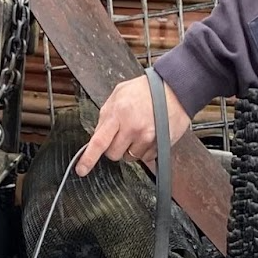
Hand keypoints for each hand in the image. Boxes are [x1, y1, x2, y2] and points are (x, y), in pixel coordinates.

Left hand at [76, 73, 191, 174]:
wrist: (176, 87)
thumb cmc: (146, 89)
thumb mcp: (119, 94)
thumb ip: (106, 115)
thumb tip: (97, 133)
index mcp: (118, 114)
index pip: (98, 142)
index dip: (88, 159)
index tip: (81, 170)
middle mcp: (133, 128)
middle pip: (113, 154)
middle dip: (113, 148)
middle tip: (122, 134)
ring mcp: (148, 137)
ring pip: (130, 157)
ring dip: (131, 148)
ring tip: (138, 130)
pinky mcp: (161, 144)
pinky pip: (146, 157)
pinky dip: (145, 149)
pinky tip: (149, 134)